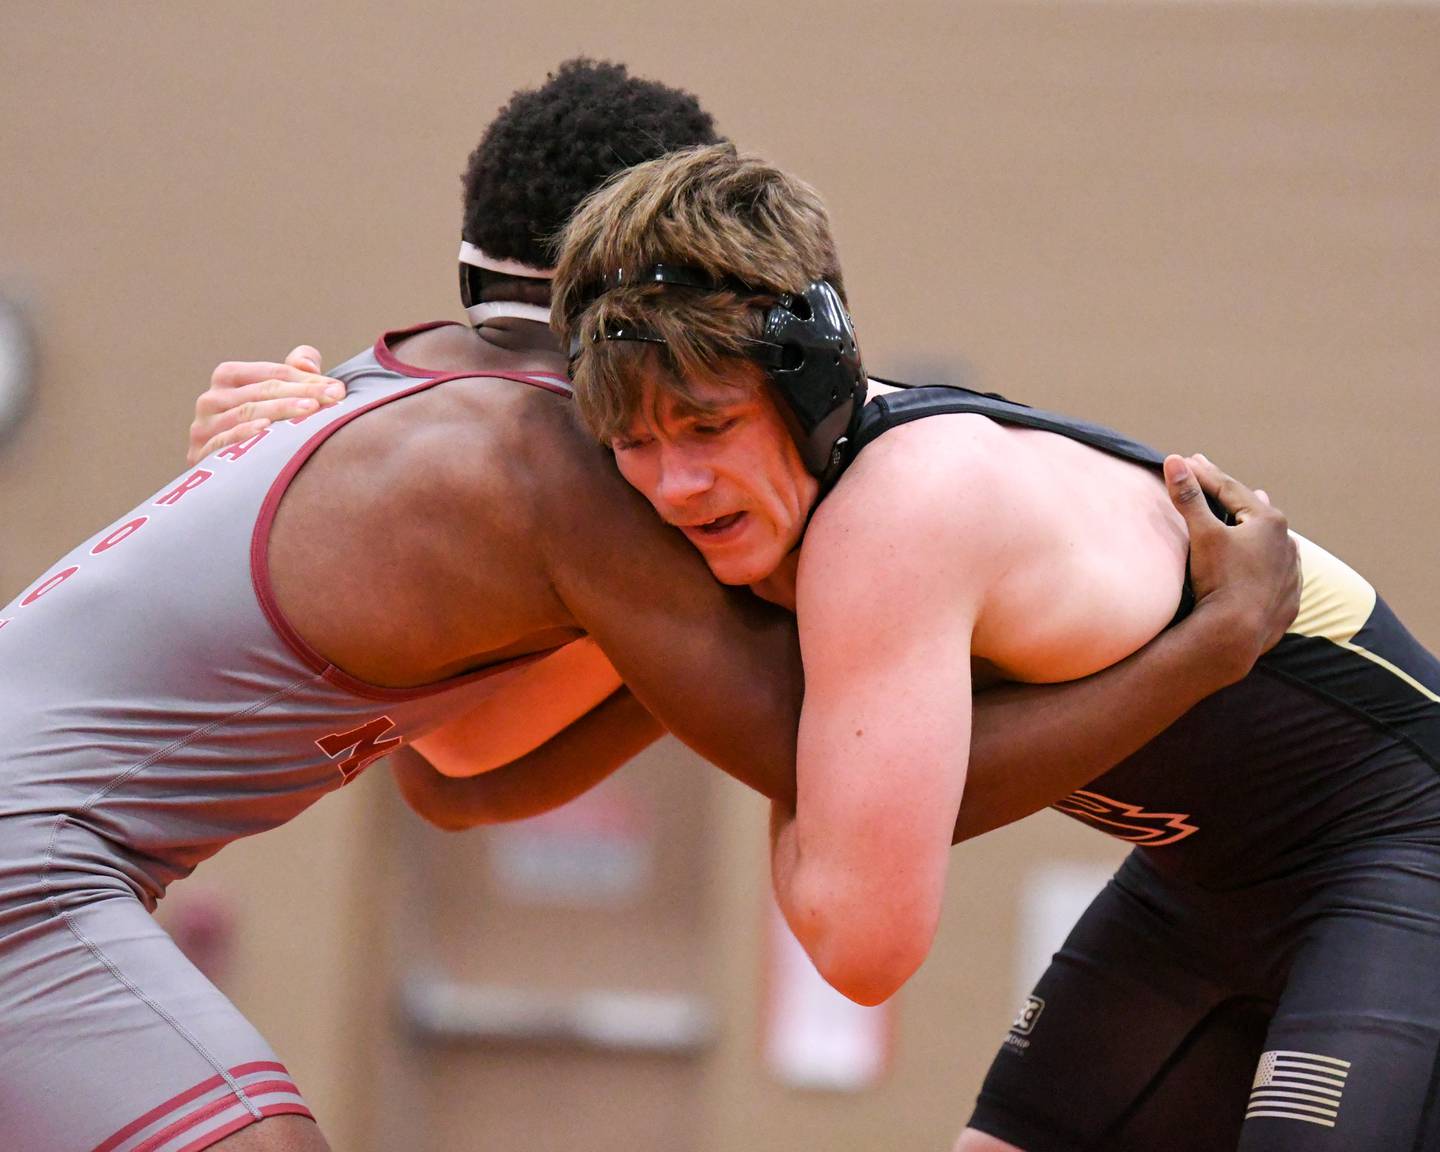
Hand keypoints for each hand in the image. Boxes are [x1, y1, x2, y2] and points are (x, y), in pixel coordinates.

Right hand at [187, 345, 346, 463]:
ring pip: (246, 412)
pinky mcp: (200, 454)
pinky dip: (244, 432)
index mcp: (227, 378)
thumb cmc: (264, 428)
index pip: (271, 373)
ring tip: (312, 409)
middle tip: (334, 397)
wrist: (230, 479)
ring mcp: (203, 427)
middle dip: (301, 392)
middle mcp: (210, 399)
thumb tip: (308, 363)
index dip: (306, 378)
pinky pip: (223, 439)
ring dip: (281, 409)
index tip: (338, 389)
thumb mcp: (278, 396)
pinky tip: (267, 429)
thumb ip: (294, 371)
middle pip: (261, 391)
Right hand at [1163, 453, 1300, 683]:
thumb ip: (1189, 497)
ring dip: (1257, 524)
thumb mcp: (1202, 533)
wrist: (1237, 634)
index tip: (1188, 461)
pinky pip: (1278, 569)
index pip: (1229, 489)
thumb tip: (1174, 461)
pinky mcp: (1288, 597)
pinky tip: (1266, 558)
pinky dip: (1267, 557)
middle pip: (1254, 510)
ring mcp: (1290, 571)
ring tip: (1254, 509)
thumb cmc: (1221, 579)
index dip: (1205, 474)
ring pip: (1272, 540)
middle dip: (1232, 494)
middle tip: (1215, 479)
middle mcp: (1286, 542)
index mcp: (1268, 521)